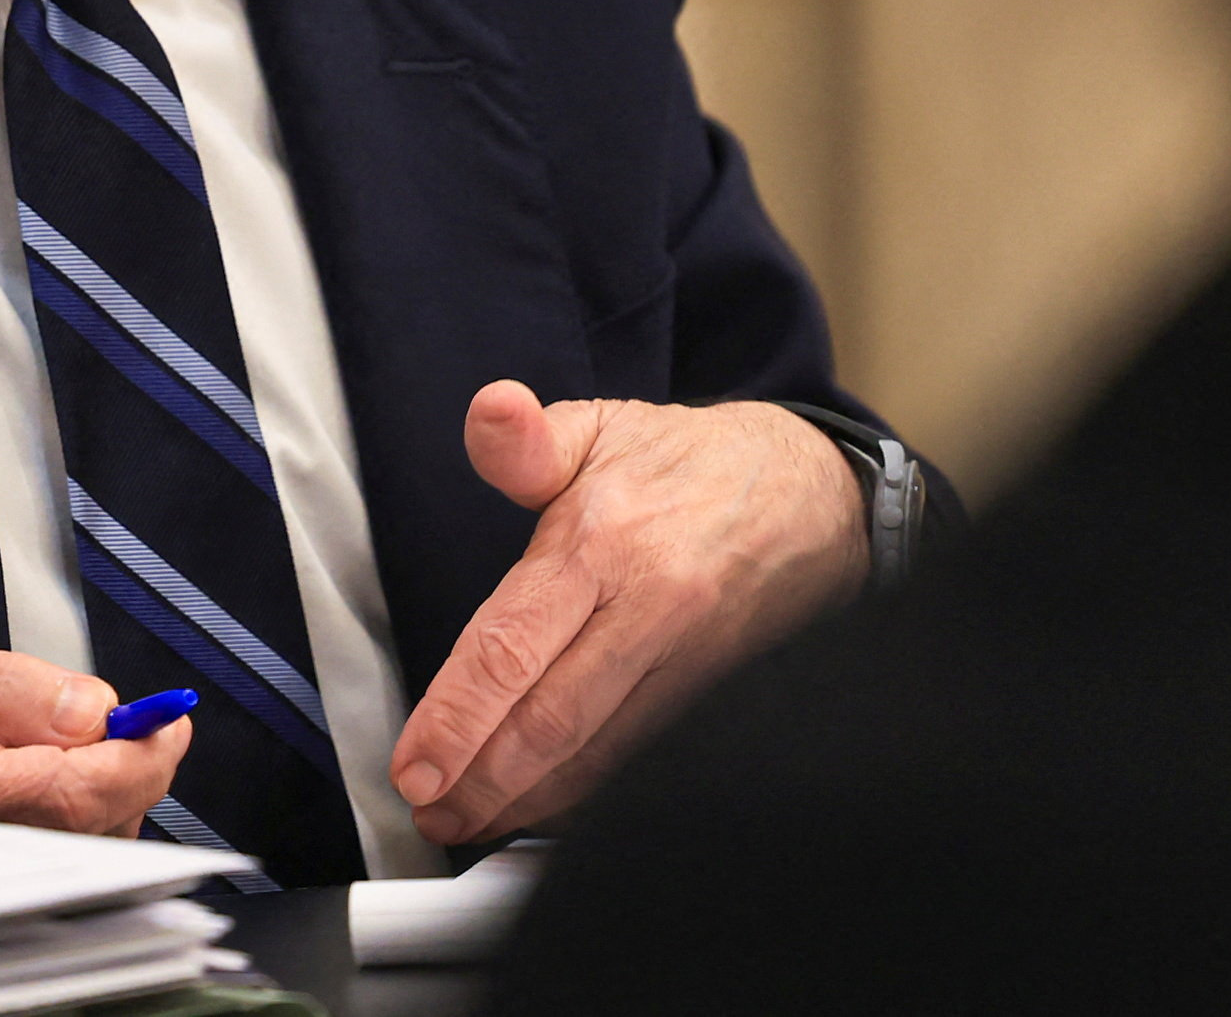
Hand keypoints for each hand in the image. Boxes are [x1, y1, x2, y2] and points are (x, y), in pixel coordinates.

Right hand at [0, 631, 188, 835]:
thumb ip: (4, 685)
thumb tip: (87, 706)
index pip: (58, 789)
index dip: (128, 754)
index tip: (165, 720)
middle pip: (86, 821)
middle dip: (138, 767)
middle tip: (158, 722)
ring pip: (87, 839)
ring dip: (120, 788)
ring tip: (105, 738)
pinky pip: (66, 849)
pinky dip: (94, 809)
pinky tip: (78, 771)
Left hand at [388, 382, 863, 845]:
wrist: (814, 495)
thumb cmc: (692, 467)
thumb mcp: (602, 428)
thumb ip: (526, 440)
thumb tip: (490, 411)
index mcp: (605, 544)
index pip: (514, 646)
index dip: (457, 716)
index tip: (415, 766)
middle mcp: (650, 613)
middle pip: (553, 721)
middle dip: (481, 780)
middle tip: (428, 810)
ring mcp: (687, 665)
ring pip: (598, 755)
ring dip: (526, 802)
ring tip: (467, 820)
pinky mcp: (712, 698)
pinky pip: (639, 760)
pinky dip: (585, 795)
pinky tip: (541, 808)